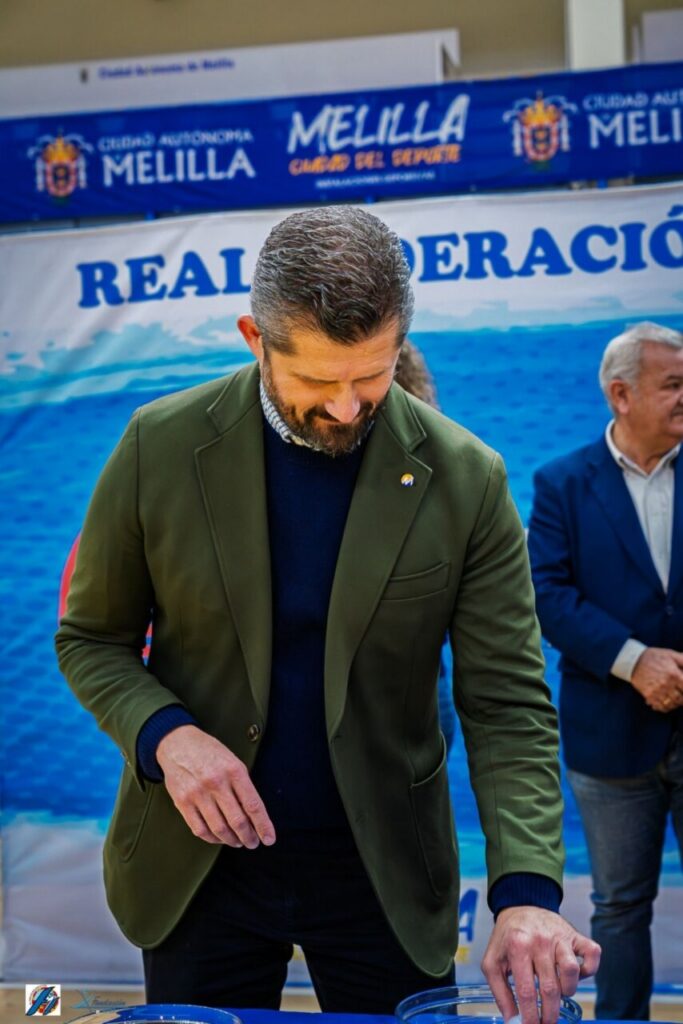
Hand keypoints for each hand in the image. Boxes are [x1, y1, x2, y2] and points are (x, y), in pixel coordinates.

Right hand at [156, 724, 275, 848]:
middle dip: (248, 837)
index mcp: (234, 770)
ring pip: (219, 829)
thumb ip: (243, 786)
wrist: (177, 743)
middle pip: (237, 821)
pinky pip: (200, 829)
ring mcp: (198, 793)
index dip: (263, 826)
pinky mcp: (182, 802)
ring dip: (231, 840)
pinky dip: (212, 838)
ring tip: (237, 841)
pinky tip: (218, 838)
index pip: (253, 805)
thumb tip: (254, 815)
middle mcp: (216, 782)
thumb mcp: (233, 761)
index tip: (269, 838)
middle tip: (253, 843)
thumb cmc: (209, 753)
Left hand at [481, 907, 599, 1023]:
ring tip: (557, 991)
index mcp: (517, 945)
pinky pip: (592, 954)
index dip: (530, 1015)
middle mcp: (540, 940)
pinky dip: (589, 970)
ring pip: (572, 971)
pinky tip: (575, 975)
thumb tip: (512, 1021)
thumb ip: (500, 993)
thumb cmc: (507, 938)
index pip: (526, 990)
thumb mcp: (493, 962)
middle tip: (546, 1022)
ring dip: (567, 990)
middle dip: (549, 1013)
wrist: (520, 906)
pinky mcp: (576, 934)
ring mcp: (560, 936)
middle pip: (551, 987)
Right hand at [630, 648, 682, 712]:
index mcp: (673, 674)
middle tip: (680, 694)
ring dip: (675, 703)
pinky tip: (666, 703)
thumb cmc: (653, 657)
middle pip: (680, 699)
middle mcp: (666, 684)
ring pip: (671, 704)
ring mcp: (657, 691)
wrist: (633, 661)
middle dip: (682, 698)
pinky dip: (665, 707)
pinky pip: (661, 707)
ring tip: (675, 699)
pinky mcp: (649, 695)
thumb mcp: (670, 655)